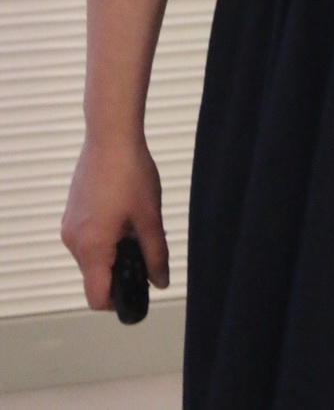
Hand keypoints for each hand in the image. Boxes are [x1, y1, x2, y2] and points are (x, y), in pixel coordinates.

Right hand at [61, 135, 169, 308]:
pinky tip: (123, 212)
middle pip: (95, 277)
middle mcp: (74, 242)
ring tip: (136, 225)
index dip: (118, 301)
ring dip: (113, 252)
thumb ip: (156, 254)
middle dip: (120, 270)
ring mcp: (69, 225)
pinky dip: (104, 237)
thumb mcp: (150, 217)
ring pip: (91, 257)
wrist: (110, 136)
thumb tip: (159, 283)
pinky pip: (87, 238)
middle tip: (146, 248)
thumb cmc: (131, 174)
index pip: (96, 297)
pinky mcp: (72, 211)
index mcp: (92, 248)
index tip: (138, 289)